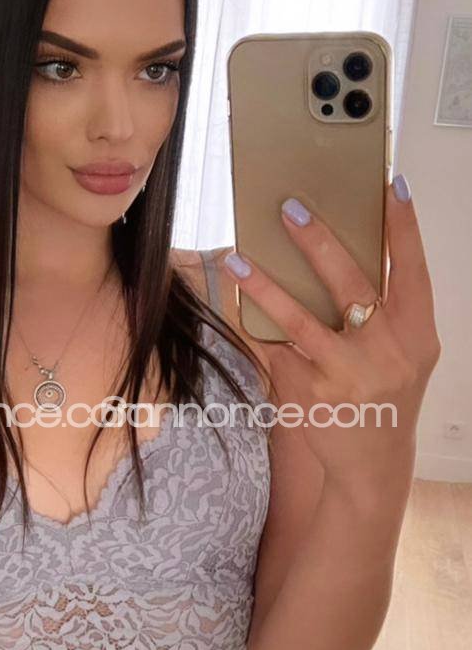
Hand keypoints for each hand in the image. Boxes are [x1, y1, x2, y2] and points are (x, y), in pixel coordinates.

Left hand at [224, 175, 440, 497]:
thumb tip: (336, 252)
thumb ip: (385, 310)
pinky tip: (232, 306)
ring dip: (265, 286)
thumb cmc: (385, 393)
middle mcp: (387, 353)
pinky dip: (252, 327)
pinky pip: (274, 352)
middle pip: (350, 286)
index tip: (393, 186)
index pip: (413, 272)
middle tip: (290, 208)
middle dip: (319, 243)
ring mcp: (347, 377)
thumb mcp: (404, 352)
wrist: (371, 464)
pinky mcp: (310, 396)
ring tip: (238, 258)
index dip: (404, 228)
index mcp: (417, 335)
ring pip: (299, 321)